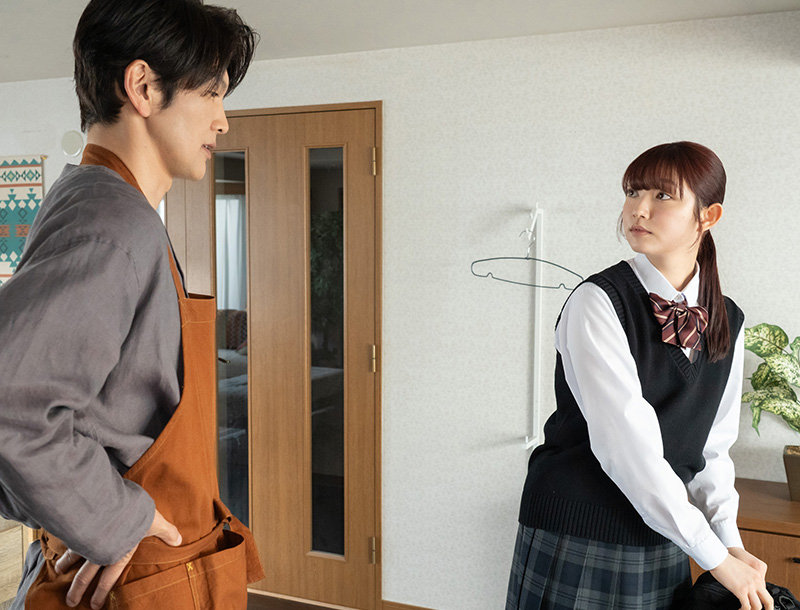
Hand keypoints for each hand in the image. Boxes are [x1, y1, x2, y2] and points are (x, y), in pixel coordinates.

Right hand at [54, 509, 181, 609]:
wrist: (109, 502)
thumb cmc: (135, 514)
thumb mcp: (155, 522)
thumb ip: (166, 532)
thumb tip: (179, 540)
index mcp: (118, 554)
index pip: (108, 578)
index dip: (101, 592)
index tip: (93, 605)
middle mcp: (100, 551)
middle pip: (85, 575)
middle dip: (77, 589)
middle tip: (69, 602)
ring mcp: (87, 539)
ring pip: (73, 555)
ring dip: (65, 564)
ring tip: (57, 571)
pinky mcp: (79, 526)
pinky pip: (69, 537)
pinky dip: (63, 541)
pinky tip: (58, 541)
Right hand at [710, 552, 772, 609]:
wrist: (719, 558)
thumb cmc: (726, 561)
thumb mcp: (743, 568)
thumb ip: (748, 577)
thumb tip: (745, 587)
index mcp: (757, 574)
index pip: (765, 590)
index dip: (764, 599)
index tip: (761, 603)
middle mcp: (756, 581)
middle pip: (768, 600)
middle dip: (768, 609)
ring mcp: (749, 586)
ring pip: (758, 606)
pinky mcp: (740, 591)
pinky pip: (746, 606)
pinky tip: (740, 609)